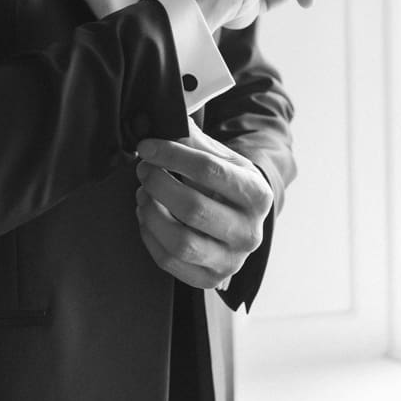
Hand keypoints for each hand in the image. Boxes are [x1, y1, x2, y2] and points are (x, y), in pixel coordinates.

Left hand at [134, 122, 273, 289]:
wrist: (243, 218)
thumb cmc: (228, 184)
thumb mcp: (223, 158)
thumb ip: (196, 141)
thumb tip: (168, 120)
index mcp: (257, 195)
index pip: (209, 170)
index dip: (171, 155)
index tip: (147, 147)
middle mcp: (250, 232)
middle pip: (192, 208)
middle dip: (158, 184)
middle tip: (143, 170)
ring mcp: (231, 261)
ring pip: (179, 241)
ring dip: (151, 213)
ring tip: (143, 194)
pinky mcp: (210, 279)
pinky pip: (169, 261)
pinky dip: (149, 236)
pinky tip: (147, 215)